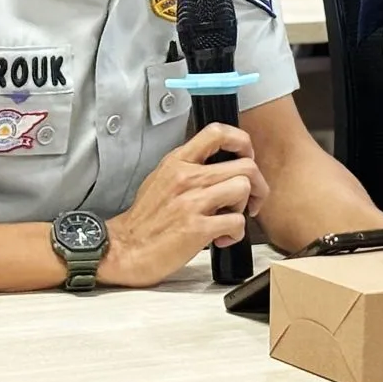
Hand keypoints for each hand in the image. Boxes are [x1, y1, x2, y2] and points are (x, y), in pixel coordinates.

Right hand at [100, 123, 268, 288]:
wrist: (124, 249)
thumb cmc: (145, 219)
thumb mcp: (161, 178)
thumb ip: (188, 167)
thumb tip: (219, 164)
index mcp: (178, 161)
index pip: (217, 132)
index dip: (242, 141)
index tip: (247, 157)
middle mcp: (186, 177)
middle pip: (245, 165)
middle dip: (258, 185)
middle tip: (252, 200)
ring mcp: (192, 202)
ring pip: (244, 189)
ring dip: (244, 208)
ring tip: (229, 218)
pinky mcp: (197, 228)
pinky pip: (237, 222)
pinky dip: (236, 233)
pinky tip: (221, 238)